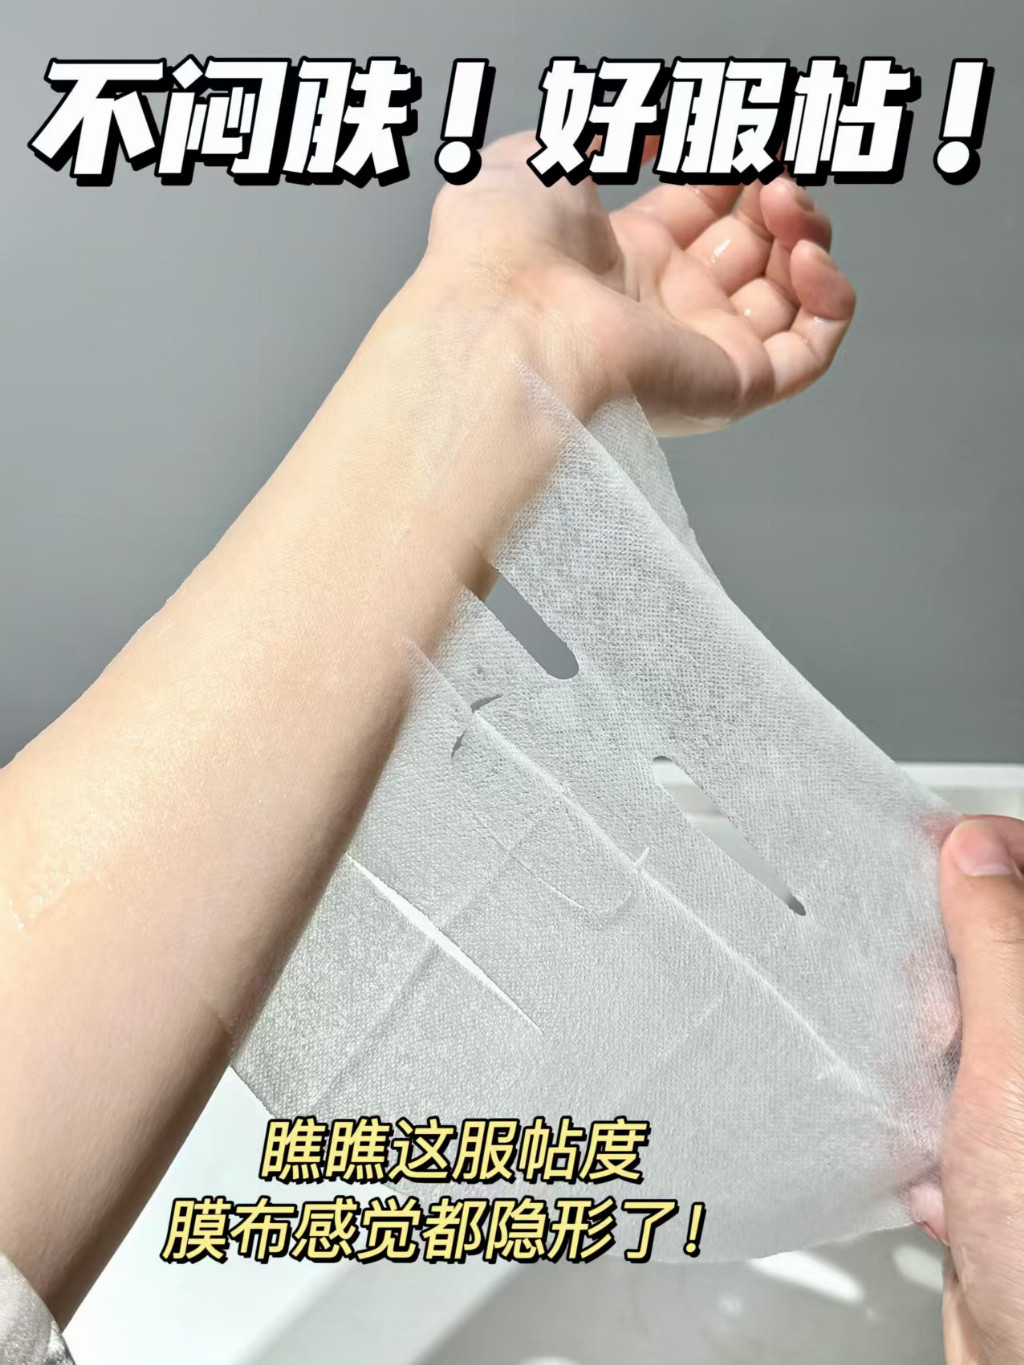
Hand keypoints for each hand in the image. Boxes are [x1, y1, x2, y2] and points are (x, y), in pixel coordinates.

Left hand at [421, 131, 855, 433]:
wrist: (508, 326)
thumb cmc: (503, 254)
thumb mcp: (542, 157)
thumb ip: (602, 128)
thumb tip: (645, 123)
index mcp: (621, 258)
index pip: (704, 210)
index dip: (736, 168)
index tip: (753, 133)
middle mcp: (664, 308)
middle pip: (753, 251)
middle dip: (778, 200)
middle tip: (772, 172)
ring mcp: (699, 349)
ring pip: (788, 300)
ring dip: (807, 238)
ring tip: (786, 204)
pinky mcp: (731, 387)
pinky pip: (808, 355)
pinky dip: (829, 303)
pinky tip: (808, 256)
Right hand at [916, 818, 1023, 1363]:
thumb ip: (1006, 945)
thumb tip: (980, 852)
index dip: (1008, 855)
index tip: (952, 849)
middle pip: (1007, 958)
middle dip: (957, 975)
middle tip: (930, 992)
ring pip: (973, 1036)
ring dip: (935, 1064)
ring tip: (935, 1101)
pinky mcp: (1006, 1166)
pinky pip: (952, 1108)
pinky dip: (931, 1132)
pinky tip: (940, 1174)